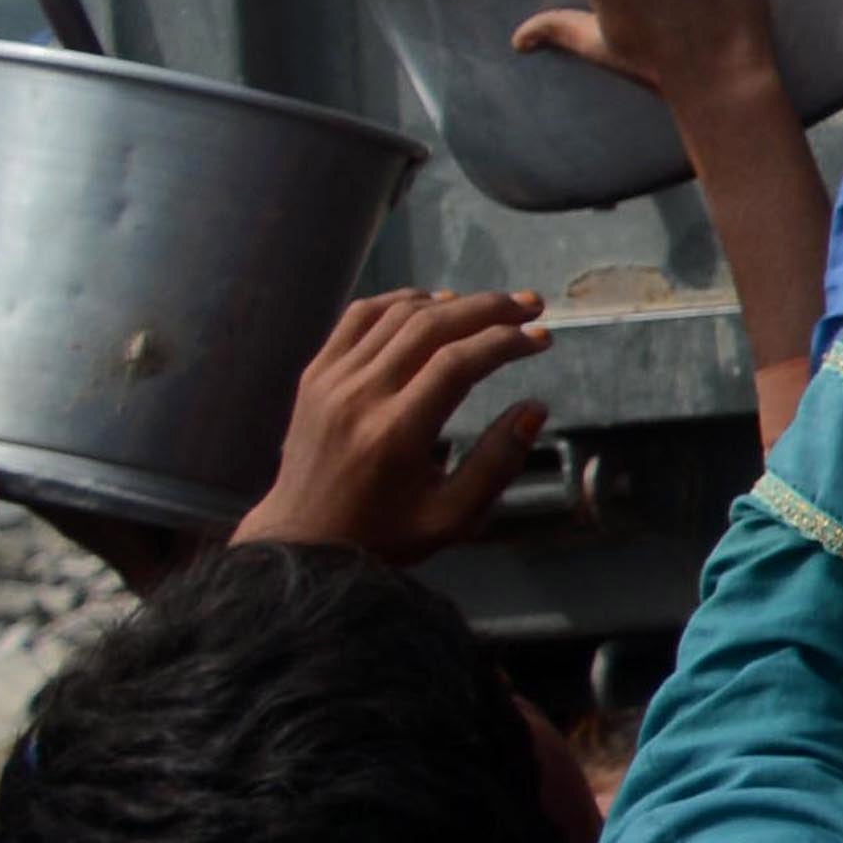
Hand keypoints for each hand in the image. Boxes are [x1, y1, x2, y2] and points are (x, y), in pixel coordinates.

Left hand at [236, 286, 551, 559]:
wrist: (299, 542)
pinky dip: (400, 300)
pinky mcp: (314, 376)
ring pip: (398, 314)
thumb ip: (497, 463)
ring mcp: (331, 381)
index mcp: (395, 433)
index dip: (507, 341)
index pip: (459, 362)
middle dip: (491, 308)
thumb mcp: (451, 518)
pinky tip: (430, 304)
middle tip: (530, 307)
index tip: (542, 337)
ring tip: (490, 307)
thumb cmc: (381, 535)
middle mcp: (360, 397)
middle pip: (433, 325)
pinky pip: (358, 317)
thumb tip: (534, 408)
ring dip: (453, 301)